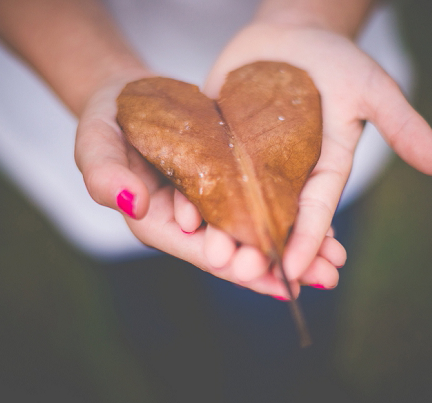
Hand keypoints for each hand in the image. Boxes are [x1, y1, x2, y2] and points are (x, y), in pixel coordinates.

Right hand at [74, 69, 347, 298]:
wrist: (129, 96)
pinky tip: (332, 231)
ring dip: (299, 250)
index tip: (262, 269)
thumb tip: (130, 204)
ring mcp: (217, 209)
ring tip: (337, 263)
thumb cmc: (104, 119)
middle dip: (282, 267)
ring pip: (262, 235)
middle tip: (324, 276)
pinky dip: (297, 218)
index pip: (200, 251)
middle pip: (240, 252)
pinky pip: (270, 208)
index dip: (233, 262)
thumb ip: (103, 174)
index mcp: (159, 223)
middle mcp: (192, 225)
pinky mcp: (236, 187)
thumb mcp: (94, 140)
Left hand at [168, 20, 431, 293]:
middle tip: (246, 275)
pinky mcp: (217, 144)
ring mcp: (248, 161)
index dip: (307, 239)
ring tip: (210, 255)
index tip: (295, 270)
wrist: (292, 35)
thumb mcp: (372, 89)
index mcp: (322, 168)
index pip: (314, 209)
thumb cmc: (337, 62)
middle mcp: (284, 174)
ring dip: (224, 234)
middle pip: (272, 220)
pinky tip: (181, 216)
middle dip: (262, 249)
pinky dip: (193, 198)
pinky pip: (204, 176)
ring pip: (235, 207)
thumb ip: (401, 125)